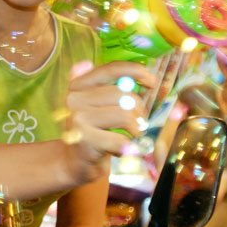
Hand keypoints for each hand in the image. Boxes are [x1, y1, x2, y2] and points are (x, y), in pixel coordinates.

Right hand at [63, 61, 154, 185]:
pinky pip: (120, 139)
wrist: (73, 163)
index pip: (111, 69)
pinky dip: (127, 147)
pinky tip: (120, 149)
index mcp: (78, 85)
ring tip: (131, 136)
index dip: (135, 71)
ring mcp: (78, 119)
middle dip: (138, 110)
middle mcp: (74, 98)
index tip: (152, 81)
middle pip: (123, 94)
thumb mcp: (92, 105)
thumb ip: (97, 84)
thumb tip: (86, 63)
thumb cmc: (92, 131)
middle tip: (137, 123)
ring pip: (124, 115)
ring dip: (136, 128)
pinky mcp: (84, 140)